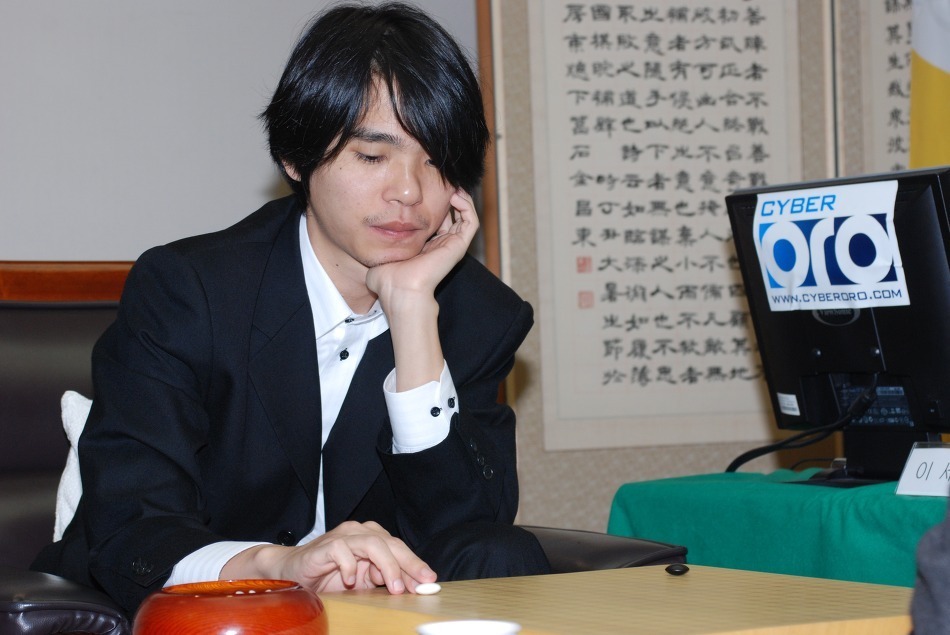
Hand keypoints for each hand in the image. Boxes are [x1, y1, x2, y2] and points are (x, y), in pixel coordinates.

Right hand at [221, 521, 436, 594]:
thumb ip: (383, 580)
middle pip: (391, 543)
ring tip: (395, 587)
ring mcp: (344, 536)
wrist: (292, 572)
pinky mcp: (326, 545)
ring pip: (373, 544)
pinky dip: (350, 566)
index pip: (399, 548)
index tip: (430, 582)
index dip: (415, 564)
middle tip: (421, 583)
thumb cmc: (329, 577)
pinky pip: (343, 550)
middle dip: (409, 564)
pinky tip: (352, 581)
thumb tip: (412, 588)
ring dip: (387, 566)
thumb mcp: (362, 582)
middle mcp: (360, 532)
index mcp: (372, 538)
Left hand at [365, 189, 478, 307]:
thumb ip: (377, 245)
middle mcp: (440, 246)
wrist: (400, 289)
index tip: (422, 190)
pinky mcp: (458, 246)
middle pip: (451, 216)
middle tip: (440, 182)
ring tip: (451, 184)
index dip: (431, 205)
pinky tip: (454, 194)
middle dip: (446, 198)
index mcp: (425, 248)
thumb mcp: (380, 254)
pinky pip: (470, 221)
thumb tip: (364, 239)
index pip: (434, 222)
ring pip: (465, 217)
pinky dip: (466, 206)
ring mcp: (451, 246)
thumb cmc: (388, 279)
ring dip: (460, 198)